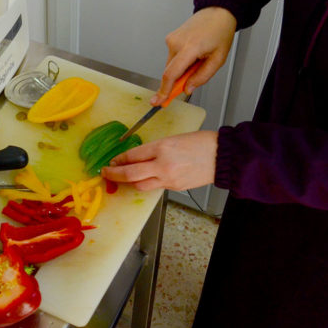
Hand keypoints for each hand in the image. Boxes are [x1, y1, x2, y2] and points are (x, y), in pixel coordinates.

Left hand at [100, 131, 217, 190]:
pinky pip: (155, 187)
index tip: (112, 161)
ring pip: (140, 185)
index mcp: (162, 147)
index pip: (132, 156)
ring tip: (123, 178)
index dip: (119, 159)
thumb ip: (155, 149)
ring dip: (129, 182)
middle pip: (130, 174)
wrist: (221, 156)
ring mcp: (169, 178)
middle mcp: (163, 165)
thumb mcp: (173, 139)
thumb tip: (138, 157)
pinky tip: (145, 178)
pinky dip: (147, 183)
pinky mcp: (175, 187)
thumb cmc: (201, 143)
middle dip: (114, 174)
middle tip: (106, 173)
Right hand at [153, 7, 236, 104]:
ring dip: (182, 69)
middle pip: (170, 72)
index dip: (164, 90)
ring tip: (199, 58)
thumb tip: (187, 88)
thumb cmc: (220, 33)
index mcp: (190, 48)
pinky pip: (173, 57)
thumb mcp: (218, 59)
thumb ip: (202, 77)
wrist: (216, 12)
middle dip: (178, 80)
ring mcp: (171, 39)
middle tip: (192, 79)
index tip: (158, 101)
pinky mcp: (170, 38)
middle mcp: (176, 43)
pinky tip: (193, 53)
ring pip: (172, 65)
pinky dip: (181, 61)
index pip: (171, 74)